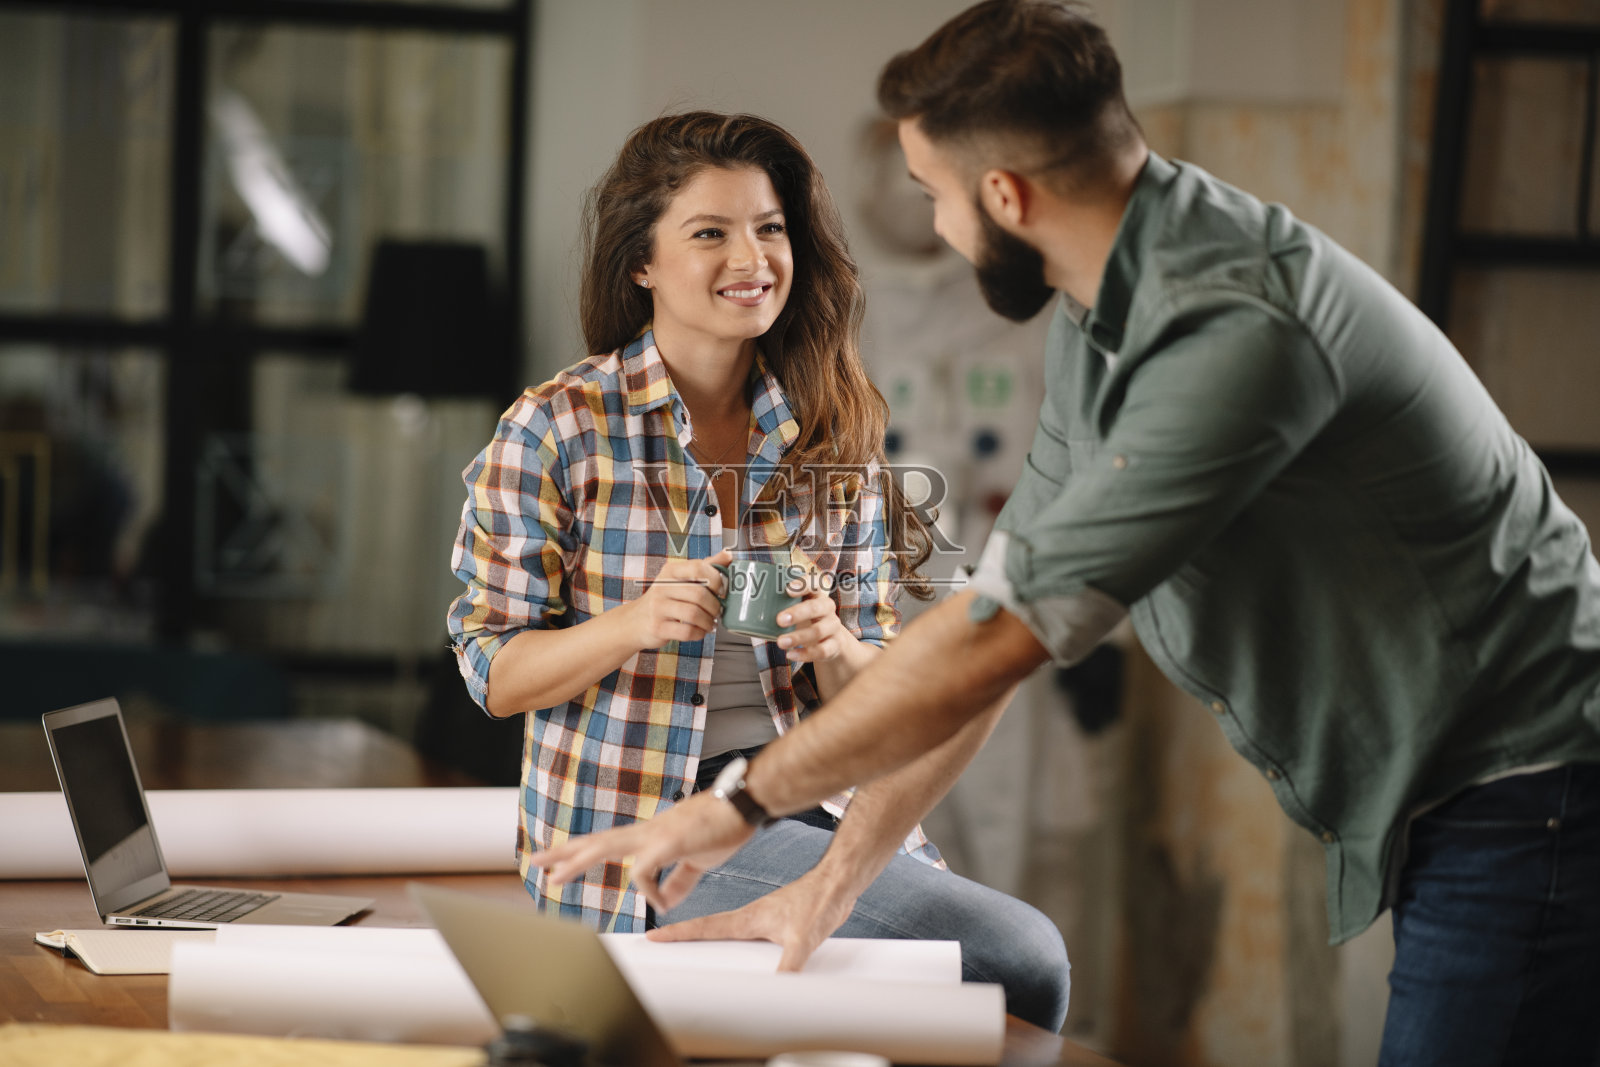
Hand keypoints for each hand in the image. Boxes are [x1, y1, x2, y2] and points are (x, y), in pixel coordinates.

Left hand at [530, 790, 755, 911]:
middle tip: (536, 862)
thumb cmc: (723, 827)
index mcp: (651, 835)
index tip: (558, 861)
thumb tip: (665, 901)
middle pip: (597, 841)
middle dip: (565, 852)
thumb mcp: (696, 859)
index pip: (608, 842)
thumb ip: (679, 879)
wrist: (744, 804)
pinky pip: (644, 871)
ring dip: (577, 862)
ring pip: (607, 847)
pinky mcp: (669, 841)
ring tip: (554, 878)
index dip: (581, 850)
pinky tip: (661, 902)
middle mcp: (647, 831)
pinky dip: (648, 891)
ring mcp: (656, 834)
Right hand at [624, 549, 731, 650]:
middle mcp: (662, 587)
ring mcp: (658, 607)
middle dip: (714, 606)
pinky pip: (687, 631)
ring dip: (708, 621)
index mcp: (671, 571)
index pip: (698, 567)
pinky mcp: (658, 627)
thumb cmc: (664, 599)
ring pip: (694, 614)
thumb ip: (704, 567)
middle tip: (717, 611)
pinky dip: (699, 633)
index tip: (721, 590)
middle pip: (699, 594)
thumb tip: (728, 555)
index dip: (716, 579)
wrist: (635, 621)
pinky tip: (700, 631)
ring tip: (710, 622)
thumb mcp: (680, 579)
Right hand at [648, 867, 857, 972]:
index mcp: (748, 918)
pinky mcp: (776, 922)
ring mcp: (763, 919)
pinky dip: (735, 944)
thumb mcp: (803, 939)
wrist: (838, 883)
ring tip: (690, 950)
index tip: (653, 936)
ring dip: (708, 939)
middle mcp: (751, 917)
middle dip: (684, 936)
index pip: (705, 927)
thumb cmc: (820, 902)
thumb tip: (778, 992)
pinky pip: (747, 936)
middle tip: (661, 943)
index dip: (678, 933)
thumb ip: (789, 966)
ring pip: (727, 932)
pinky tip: (742, 954)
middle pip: (709, 930)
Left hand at [775, 571, 855, 663]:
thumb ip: (778, 603)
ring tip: (780, 642)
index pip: (815, 583)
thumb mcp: (796, 607)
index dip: (804, 584)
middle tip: (779, 619)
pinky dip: (805, 654)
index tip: (787, 589)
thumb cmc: (806, 619)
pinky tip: (790, 654)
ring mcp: (832, 627)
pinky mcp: (834, 645)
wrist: (831, 640)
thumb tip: (744, 604)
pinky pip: (822, 650)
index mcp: (817, 594)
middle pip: (817, 607)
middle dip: (798, 613)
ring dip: (798, 637)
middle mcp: (827, 608)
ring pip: (818, 631)